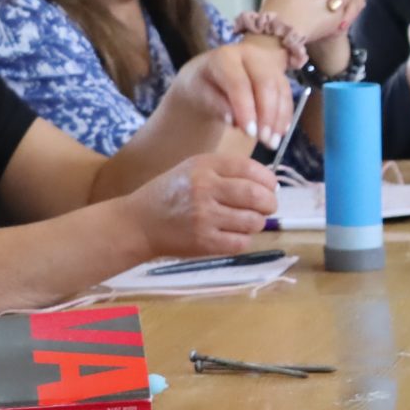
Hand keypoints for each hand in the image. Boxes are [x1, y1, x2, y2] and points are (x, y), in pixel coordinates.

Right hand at [126, 152, 276, 257]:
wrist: (138, 223)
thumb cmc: (171, 195)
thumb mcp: (193, 169)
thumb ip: (227, 172)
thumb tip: (268, 183)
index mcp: (203, 166)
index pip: (250, 168)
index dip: (268, 180)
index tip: (270, 187)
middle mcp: (204, 189)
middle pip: (257, 195)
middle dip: (270, 203)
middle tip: (267, 206)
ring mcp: (204, 217)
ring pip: (253, 221)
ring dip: (257, 222)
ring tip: (248, 221)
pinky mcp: (204, 242)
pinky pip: (241, 242)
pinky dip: (244, 239)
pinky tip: (233, 234)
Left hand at [168, 39, 297, 151]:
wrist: (210, 71)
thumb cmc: (202, 84)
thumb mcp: (199, 93)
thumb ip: (215, 104)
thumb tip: (234, 119)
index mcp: (225, 57)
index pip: (239, 83)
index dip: (246, 108)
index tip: (249, 133)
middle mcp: (250, 54)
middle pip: (266, 83)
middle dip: (268, 114)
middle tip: (265, 141)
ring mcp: (267, 62)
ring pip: (280, 89)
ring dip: (279, 118)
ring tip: (272, 142)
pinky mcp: (278, 73)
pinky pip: (286, 94)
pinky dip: (285, 115)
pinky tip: (280, 132)